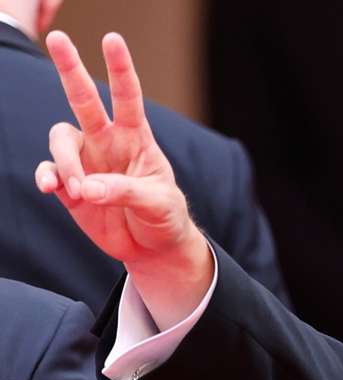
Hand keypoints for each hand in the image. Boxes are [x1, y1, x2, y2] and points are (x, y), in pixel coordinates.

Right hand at [36, 31, 211, 326]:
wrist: (154, 248)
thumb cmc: (164, 217)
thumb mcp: (158, 204)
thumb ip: (125, 191)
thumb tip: (87, 188)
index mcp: (136, 138)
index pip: (127, 97)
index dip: (120, 69)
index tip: (112, 40)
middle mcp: (106, 142)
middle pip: (83, 98)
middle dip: (70, 67)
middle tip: (58, 38)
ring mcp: (86, 162)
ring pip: (61, 139)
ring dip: (65, 161)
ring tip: (80, 190)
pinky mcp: (71, 187)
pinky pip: (51, 173)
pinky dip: (47, 177)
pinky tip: (49, 186)